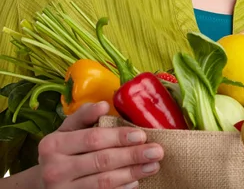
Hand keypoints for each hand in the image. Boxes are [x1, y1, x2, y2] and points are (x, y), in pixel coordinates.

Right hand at [37, 101, 162, 187]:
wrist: (44, 181)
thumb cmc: (62, 150)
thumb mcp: (67, 130)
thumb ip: (84, 115)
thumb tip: (104, 105)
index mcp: (54, 145)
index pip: (93, 139)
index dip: (119, 137)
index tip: (142, 135)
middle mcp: (54, 169)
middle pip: (102, 161)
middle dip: (133, 155)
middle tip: (157, 151)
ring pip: (104, 182)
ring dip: (132, 173)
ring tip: (153, 165)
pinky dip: (121, 188)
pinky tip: (136, 182)